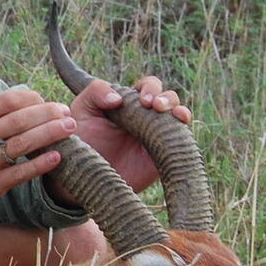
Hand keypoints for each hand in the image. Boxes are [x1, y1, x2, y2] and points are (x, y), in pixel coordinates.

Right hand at [0, 87, 77, 221]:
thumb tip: (27, 100)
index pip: (7, 100)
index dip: (33, 98)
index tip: (47, 101)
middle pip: (20, 121)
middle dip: (49, 114)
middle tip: (67, 113)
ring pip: (23, 145)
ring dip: (50, 134)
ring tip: (69, 129)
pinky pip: (21, 174)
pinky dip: (41, 164)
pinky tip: (57, 156)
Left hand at [68, 75, 191, 193]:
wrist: (87, 178)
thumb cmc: (83, 143)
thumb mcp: (82, 111)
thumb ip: (95, 92)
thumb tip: (118, 97)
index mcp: (129, 103)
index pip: (146, 87)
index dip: (149, 88)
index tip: (142, 99)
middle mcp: (146, 117)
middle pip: (166, 96)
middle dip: (164, 97)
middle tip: (153, 106)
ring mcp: (156, 134)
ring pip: (176, 113)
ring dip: (176, 107)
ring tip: (167, 112)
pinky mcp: (164, 153)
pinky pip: (181, 137)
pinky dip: (183, 126)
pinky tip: (180, 121)